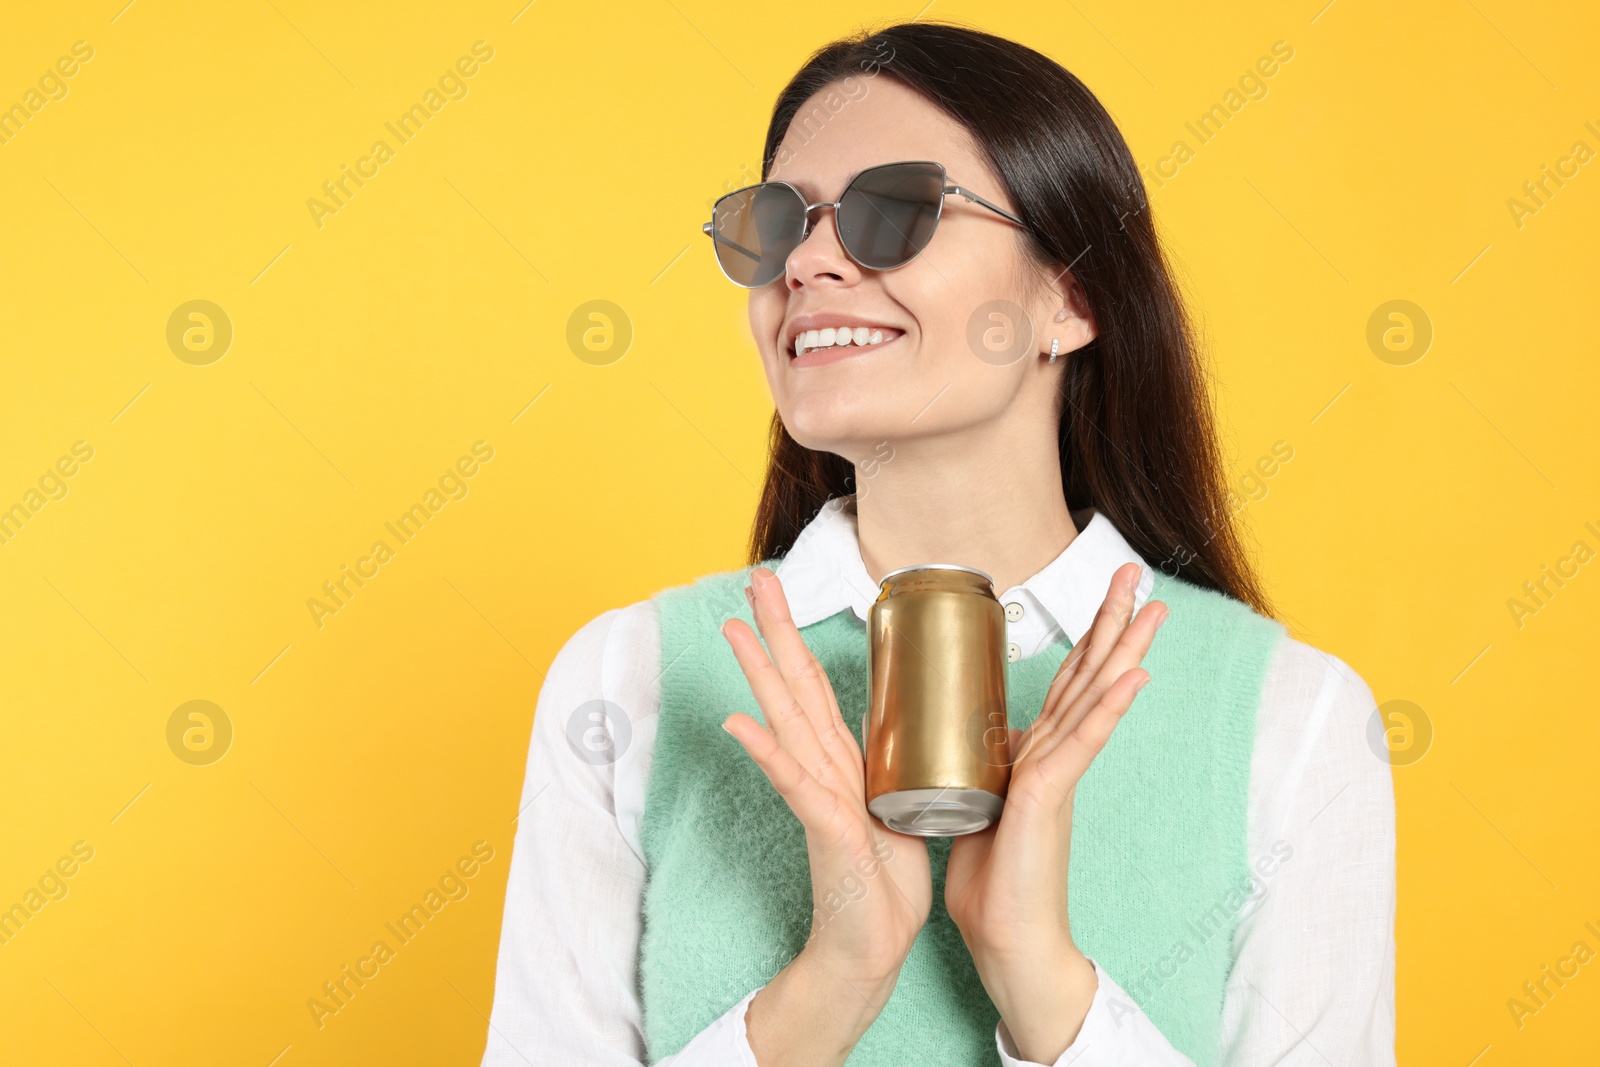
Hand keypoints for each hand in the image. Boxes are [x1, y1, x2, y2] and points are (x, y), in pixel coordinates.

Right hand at [720, 566, 932, 1066]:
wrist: (873, 950)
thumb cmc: (884, 887)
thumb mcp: (894, 810)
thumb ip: (881, 769)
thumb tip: (884, 727)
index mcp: (846, 764)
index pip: (817, 689)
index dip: (798, 640)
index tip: (781, 595)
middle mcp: (825, 772)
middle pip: (795, 690)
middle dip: (776, 633)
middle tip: (755, 582)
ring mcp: (818, 798)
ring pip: (788, 723)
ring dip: (762, 675)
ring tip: (736, 630)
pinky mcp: (823, 831)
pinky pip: (795, 784)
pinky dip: (768, 751)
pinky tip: (740, 722)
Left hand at [944, 561, 1167, 1062]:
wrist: (1009, 943)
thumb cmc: (995, 886)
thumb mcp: (981, 809)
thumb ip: (989, 772)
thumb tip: (982, 742)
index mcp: (1037, 759)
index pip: (1066, 687)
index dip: (1085, 642)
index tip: (1104, 602)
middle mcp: (1055, 759)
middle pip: (1089, 677)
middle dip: (1113, 624)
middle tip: (1137, 574)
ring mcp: (1057, 776)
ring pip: (1094, 697)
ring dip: (1122, 648)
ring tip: (1153, 605)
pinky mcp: (1050, 798)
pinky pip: (1082, 744)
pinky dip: (1107, 708)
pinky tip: (1134, 676)